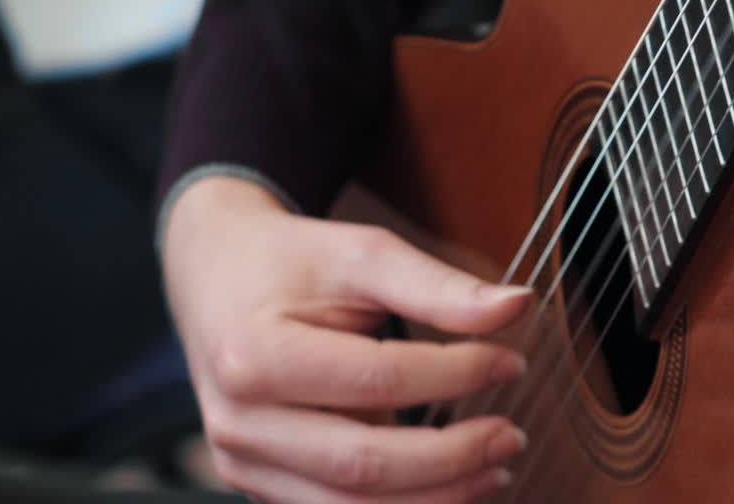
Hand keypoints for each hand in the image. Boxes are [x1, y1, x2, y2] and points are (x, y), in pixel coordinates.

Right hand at [162, 177, 531, 502]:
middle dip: (452, 458)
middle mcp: (237, 421)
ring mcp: (241, 462)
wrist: (216, 272)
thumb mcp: (362, 254)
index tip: (511, 361)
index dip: (455, 377)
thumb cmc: (291, 261)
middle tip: (512, 436)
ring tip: (494, 471)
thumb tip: (517, 305)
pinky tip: (450, 488)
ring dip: (434, 500)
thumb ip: (437, 286)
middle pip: (362, 465)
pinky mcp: (257, 483)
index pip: (377, 381)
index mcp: (254, 354)